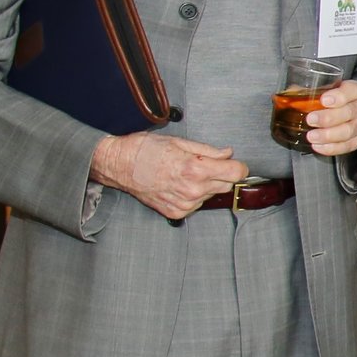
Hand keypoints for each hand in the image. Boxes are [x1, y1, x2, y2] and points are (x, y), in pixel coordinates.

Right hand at [91, 131, 251, 220]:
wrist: (119, 166)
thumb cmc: (146, 150)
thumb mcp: (180, 142)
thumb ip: (208, 151)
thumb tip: (228, 154)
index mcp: (196, 169)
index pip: (237, 173)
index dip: (237, 166)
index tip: (232, 163)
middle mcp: (193, 190)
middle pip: (226, 185)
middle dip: (220, 175)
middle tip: (202, 165)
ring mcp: (185, 204)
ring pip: (211, 195)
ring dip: (204, 186)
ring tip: (183, 174)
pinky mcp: (177, 213)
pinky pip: (196, 205)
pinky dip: (192, 196)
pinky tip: (177, 185)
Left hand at [305, 79, 356, 155]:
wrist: (346, 109)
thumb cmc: (332, 98)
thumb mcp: (323, 89)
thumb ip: (308, 90)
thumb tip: (289, 93)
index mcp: (356, 90)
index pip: (352, 91)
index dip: (339, 96)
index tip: (324, 100)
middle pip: (349, 112)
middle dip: (329, 118)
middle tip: (311, 119)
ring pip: (349, 131)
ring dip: (329, 135)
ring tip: (312, 136)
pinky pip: (348, 146)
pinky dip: (332, 148)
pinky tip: (319, 146)